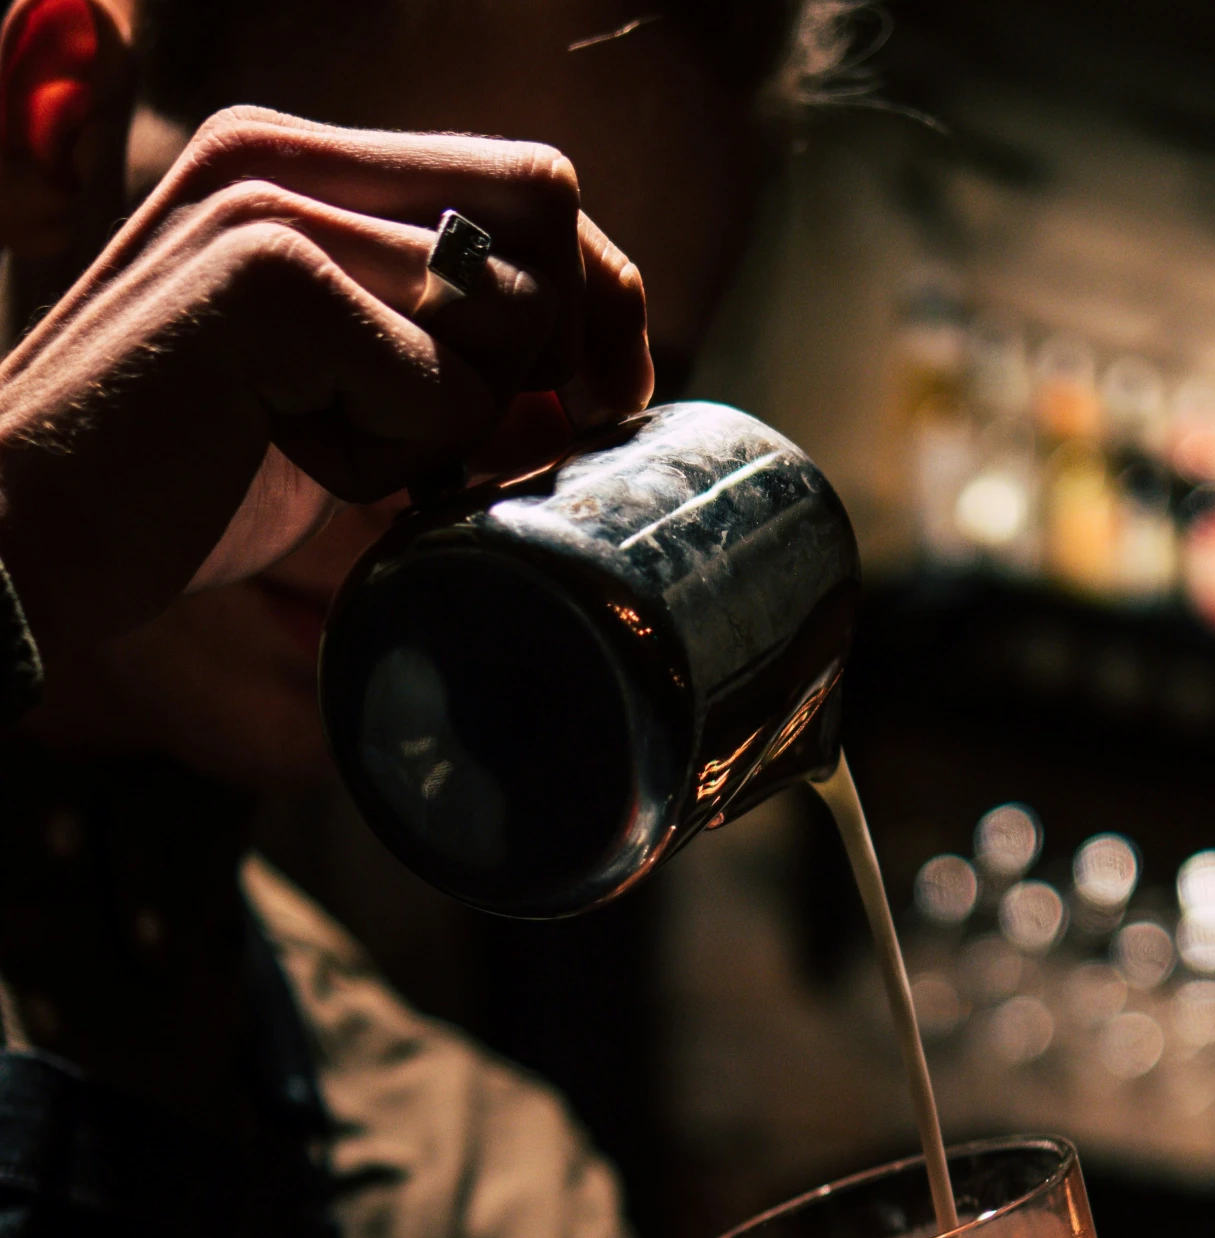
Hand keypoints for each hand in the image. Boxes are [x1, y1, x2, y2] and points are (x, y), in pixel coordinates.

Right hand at [0, 105, 651, 657]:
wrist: (26, 540)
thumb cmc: (176, 484)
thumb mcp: (326, 395)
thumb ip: (429, 350)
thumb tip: (589, 385)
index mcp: (300, 163)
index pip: (533, 185)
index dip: (594, 301)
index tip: (590, 404)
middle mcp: (287, 156)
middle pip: (548, 229)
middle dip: (546, 366)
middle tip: (455, 454)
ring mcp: (272, 205)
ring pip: (502, 322)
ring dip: (444, 427)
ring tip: (323, 448)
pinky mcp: (269, 280)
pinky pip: (444, 391)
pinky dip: (393, 460)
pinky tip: (289, 458)